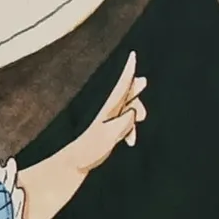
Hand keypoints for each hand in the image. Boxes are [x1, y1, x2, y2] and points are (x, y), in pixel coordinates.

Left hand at [67, 52, 146, 173]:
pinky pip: (127, 124)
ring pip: (129, 110)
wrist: (76, 162)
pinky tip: (131, 142)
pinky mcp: (110, 129)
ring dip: (135, 118)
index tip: (132, 55)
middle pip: (127, 95)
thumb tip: (134, 112)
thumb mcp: (108, 136)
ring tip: (133, 134)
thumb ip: (122, 123)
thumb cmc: (89, 150)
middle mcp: (109, 111)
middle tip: (142, 82)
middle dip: (135, 92)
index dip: (127, 72)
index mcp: (107, 110)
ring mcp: (110, 120)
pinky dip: (131, 130)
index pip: (120, 87)